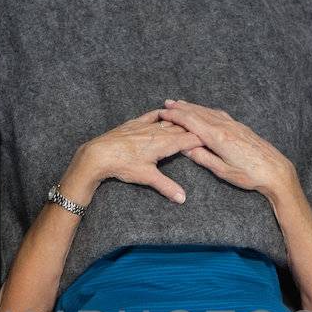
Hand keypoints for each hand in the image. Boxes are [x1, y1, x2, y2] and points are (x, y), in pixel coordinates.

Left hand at [62, 112, 202, 205]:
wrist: (99, 154)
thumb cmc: (123, 165)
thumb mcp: (147, 177)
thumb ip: (167, 187)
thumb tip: (182, 199)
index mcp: (164, 143)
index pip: (189, 138)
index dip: (202, 138)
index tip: (213, 139)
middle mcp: (157, 131)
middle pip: (181, 127)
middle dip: (193, 129)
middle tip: (206, 130)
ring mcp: (145, 125)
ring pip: (167, 121)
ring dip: (179, 121)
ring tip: (190, 121)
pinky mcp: (133, 124)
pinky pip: (150, 115)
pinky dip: (159, 114)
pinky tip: (163, 113)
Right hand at [158, 99, 296, 200]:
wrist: (276, 171)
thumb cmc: (250, 175)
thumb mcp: (223, 171)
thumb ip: (203, 158)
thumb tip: (186, 149)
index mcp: (218, 138)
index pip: (191, 122)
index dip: (175, 116)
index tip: (163, 113)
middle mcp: (225, 127)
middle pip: (198, 113)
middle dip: (181, 108)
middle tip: (167, 104)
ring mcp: (234, 125)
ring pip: (209, 111)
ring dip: (193, 107)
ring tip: (181, 104)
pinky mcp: (240, 127)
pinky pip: (219, 114)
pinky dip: (206, 110)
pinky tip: (204, 110)